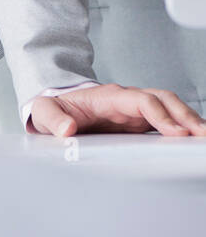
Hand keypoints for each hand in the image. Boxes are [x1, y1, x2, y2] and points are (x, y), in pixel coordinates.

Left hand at [30, 84, 205, 136]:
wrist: (57, 106)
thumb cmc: (55, 108)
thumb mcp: (46, 112)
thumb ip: (53, 118)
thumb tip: (67, 130)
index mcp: (108, 96)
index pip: (141, 100)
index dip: (160, 115)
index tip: (175, 132)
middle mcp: (127, 100)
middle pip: (163, 100)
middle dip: (185, 116)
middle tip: (202, 136)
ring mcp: (135, 109)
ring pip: (170, 108)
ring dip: (189, 121)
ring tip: (205, 139)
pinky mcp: (139, 121)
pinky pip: (167, 120)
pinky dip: (183, 127)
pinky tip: (195, 140)